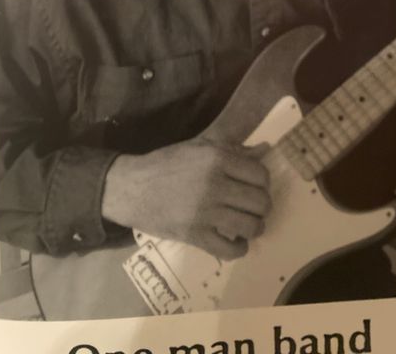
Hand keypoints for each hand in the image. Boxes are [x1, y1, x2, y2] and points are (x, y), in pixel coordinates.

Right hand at [101, 138, 270, 259]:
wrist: (132, 188)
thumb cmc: (166, 163)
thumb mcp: (199, 146)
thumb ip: (232, 148)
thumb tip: (264, 149)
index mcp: (217, 158)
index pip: (260, 174)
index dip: (263, 182)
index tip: (255, 186)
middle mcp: (215, 184)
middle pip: (260, 201)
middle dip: (262, 206)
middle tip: (253, 207)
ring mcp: (206, 212)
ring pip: (250, 226)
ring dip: (255, 227)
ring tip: (248, 224)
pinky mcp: (195, 236)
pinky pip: (230, 250)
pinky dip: (240, 249)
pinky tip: (237, 242)